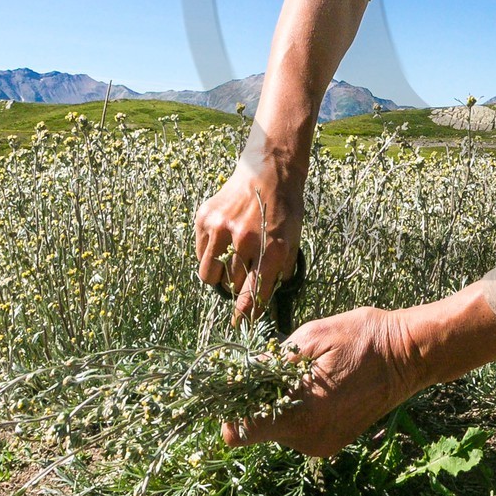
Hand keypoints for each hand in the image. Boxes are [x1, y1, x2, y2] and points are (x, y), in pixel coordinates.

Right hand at [195, 156, 303, 322]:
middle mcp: (246, 241)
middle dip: (236, 286)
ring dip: (218, 276)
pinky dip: (209, 254)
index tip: (239, 324)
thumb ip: (282, 269)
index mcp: (272, 249)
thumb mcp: (294, 239)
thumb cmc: (284, 207)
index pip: (254, 294)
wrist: (268, 171)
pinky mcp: (206, 219)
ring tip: (228, 262)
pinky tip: (222, 241)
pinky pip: (200, 254)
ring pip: (210, 274)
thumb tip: (268, 296)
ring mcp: (222, 229)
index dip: (245, 313)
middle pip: (232, 285)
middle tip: (241, 274)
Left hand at [222, 306, 424, 456]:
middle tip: (273, 366)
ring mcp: (322, 445)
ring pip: (277, 428)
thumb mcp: (312, 336)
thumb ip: (271, 362)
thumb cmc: (363, 337)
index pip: (241, 432)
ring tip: (302, 372)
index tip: (234, 384)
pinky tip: (314, 384)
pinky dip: (296, 409)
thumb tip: (237, 376)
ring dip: (278, 402)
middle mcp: (309, 440)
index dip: (231, 408)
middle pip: (258, 428)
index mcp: (302, 415)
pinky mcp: (331, 444)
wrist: (410, 355)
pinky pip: (297, 430)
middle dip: (257, 399)